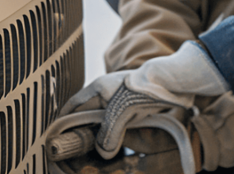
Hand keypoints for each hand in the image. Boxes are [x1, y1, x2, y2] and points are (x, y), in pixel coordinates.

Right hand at [60, 41, 227, 158]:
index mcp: (97, 88)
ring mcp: (121, 100)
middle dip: (84, 134)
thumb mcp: (120, 112)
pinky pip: (120, 124)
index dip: (64, 123)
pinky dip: (117, 136)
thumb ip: (108, 133)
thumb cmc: (144, 89)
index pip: (72, 107)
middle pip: (88, 117)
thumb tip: (103, 152)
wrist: (174, 81)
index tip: (59, 140)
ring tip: (99, 154)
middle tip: (80, 152)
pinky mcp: (134, 108)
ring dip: (103, 137)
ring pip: (105, 123)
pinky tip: (119, 147)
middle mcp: (106, 93)